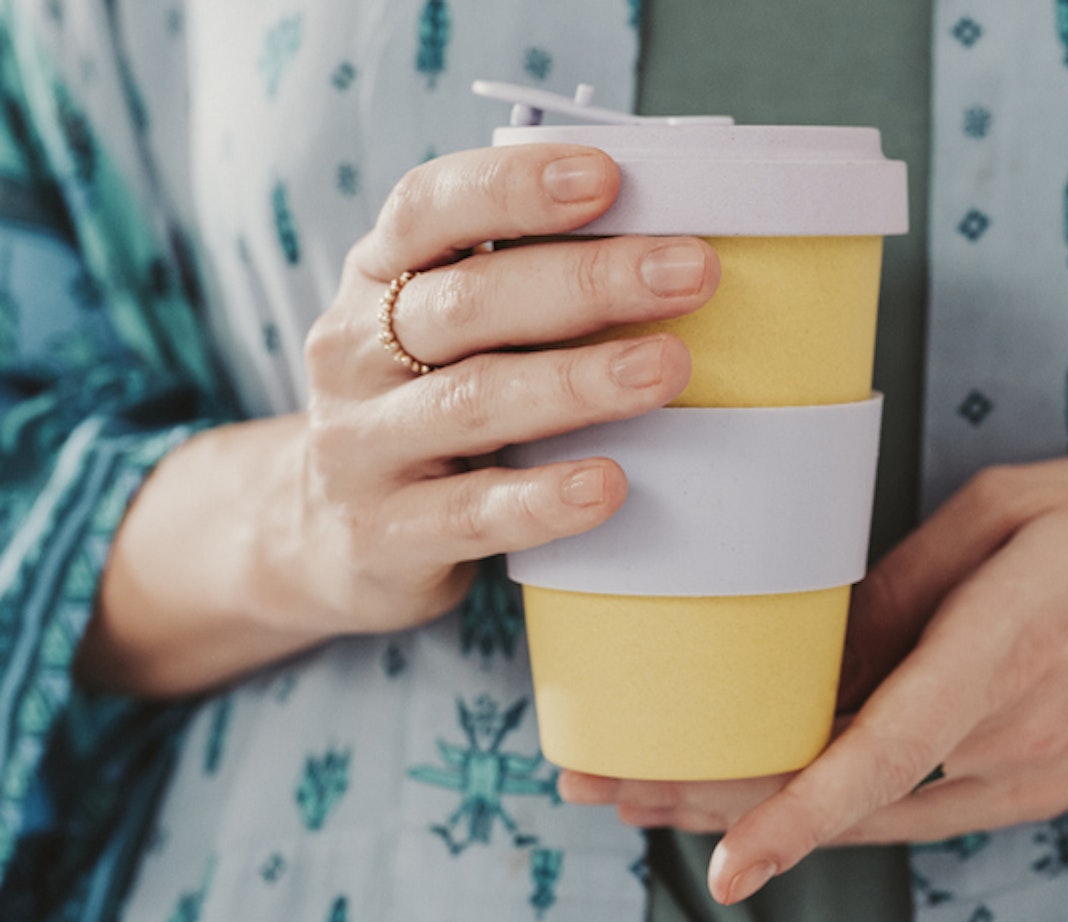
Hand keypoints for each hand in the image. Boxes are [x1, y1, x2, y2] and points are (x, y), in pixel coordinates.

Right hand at [79, 144, 719, 694]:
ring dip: (578, 382)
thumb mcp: (444, 335)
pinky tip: (607, 485)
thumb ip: (521, 290)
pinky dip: (543, 498)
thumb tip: (665, 255)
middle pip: (469, 302)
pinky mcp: (382, 535)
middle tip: (689, 273)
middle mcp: (356, 353)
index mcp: (377, 279)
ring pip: (473, 402)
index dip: (513, 187)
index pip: (429, 209)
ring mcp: (361, 447)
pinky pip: (471, 513)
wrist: (316, 536)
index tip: (606, 177)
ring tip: (666, 368)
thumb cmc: (421, 410)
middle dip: (588, 281)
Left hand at [560, 452, 1067, 902]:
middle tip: (607, 785)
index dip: (797, 813)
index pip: (888, 751)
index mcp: (1011, 642)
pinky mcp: (1035, 782)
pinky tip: (763, 780)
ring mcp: (1029, 770)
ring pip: (871, 807)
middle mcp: (1015, 730)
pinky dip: (831, 798)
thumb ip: (905, 582)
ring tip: (653, 781)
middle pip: (850, 792)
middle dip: (720, 799)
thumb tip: (817, 645)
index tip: (719, 860)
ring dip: (761, 799)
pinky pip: (915, 801)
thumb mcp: (1011, 508)